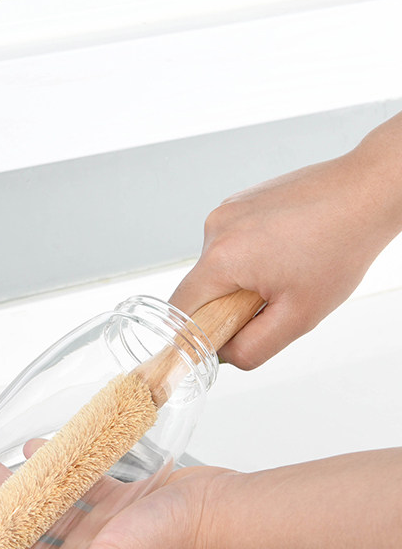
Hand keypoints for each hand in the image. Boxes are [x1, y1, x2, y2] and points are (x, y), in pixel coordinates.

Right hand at [171, 113, 401, 368]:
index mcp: (221, 258)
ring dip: (242, 278)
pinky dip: (251, 254)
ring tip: (286, 268)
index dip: (196, 332)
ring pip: (217, 267)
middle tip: (272, 299)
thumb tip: (226, 355)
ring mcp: (226, 211)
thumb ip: (252, 348)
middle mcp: (215, 228)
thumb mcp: (299, 318)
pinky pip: (231, 243)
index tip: (223, 336)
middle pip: (200, 289)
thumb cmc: (341, 246)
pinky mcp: (239, 202)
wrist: (368, 192)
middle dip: (229, 303)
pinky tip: (286, 248)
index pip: (180, 312)